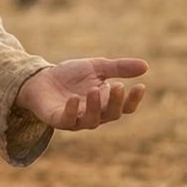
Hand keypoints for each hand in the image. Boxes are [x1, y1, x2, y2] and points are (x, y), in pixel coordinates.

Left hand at [16, 57, 148, 130]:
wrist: (41, 78)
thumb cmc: (71, 76)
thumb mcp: (97, 67)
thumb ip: (119, 68)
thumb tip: (146, 66)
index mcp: (106, 103)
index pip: (124, 107)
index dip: (133, 100)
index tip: (140, 86)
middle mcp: (94, 114)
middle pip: (111, 114)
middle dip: (115, 102)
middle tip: (118, 86)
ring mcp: (76, 119)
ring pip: (91, 120)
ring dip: (95, 106)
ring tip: (94, 90)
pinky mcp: (58, 119)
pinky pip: (67, 120)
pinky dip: (71, 110)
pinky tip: (74, 98)